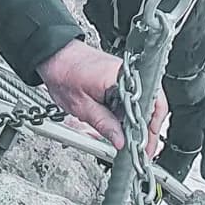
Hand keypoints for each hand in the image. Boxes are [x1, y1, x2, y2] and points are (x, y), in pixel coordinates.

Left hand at [37, 40, 167, 157]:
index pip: (151, 105)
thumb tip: (120, 141)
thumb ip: (104, 124)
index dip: (151, 128)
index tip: (145, 147)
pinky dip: (126, 114)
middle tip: (142, 150)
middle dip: (147, 130)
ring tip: (128, 141)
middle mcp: (128, 74)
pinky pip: (131, 100)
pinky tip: (118, 125)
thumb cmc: (63, 72)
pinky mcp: (119, 79)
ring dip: (136, 124)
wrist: (53, 54)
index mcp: (122, 78)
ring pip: (142, 104)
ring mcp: (125, 76)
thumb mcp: (82, 106)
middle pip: (151, 106)